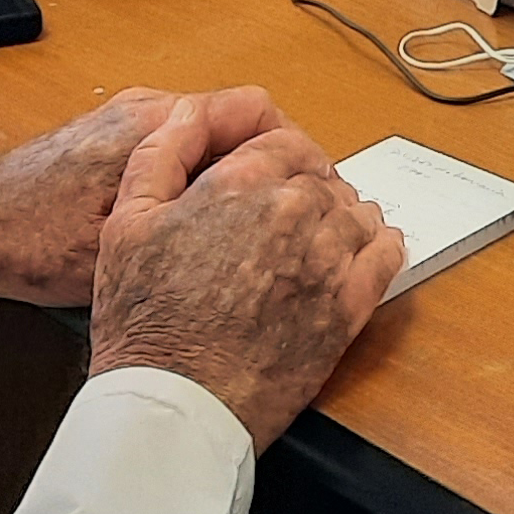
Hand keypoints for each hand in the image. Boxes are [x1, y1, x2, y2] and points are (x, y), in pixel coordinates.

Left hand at [0, 87, 289, 304]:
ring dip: (241, 172)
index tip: (315, 192)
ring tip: (264, 224)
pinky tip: (211, 223)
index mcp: (152, 126)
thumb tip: (262, 233)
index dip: (296, 152)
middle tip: (301, 216)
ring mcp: (127, 122)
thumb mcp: (122, 246)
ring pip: (212, 136)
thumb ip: (191, 223)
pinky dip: (207, 175)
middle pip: (239, 122)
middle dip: (275, 165)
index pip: (255, 111)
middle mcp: (144, 111)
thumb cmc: (31, 240)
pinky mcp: (113, 140)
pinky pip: (182, 146)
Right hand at [86, 104, 404, 452]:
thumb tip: (188, 113)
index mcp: (241, 183)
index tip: (277, 174)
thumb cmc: (145, 318)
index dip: (281, 156)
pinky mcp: (348, 308)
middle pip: (323, 178)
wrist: (176, 401)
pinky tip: (370, 249)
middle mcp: (292, 212)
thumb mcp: (127, 220)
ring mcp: (327, 260)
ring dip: (346, 215)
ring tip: (326, 232)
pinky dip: (383, 246)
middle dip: (311, 188)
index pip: (286, 142)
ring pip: (357, 213)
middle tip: (294, 212)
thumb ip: (161, 153)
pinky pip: (386, 258)